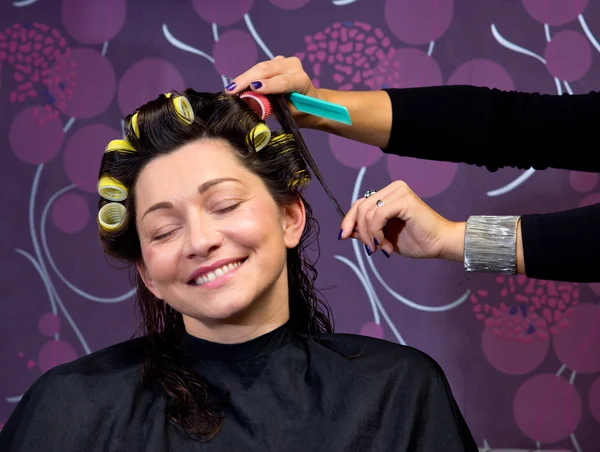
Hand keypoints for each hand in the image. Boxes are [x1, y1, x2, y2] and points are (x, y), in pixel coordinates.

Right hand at [224, 56, 320, 126]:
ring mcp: (283, 61)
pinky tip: (236, 85)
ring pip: (260, 67)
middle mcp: (293, 66)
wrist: (309, 101)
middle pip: (267, 70)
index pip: (283, 81)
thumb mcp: (290, 114)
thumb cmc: (301, 110)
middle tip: (231, 90)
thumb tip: (253, 102)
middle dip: (247, 80)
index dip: (268, 85)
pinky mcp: (275, 62)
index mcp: (301, 80)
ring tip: (230, 89)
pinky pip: (258, 69)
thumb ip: (274, 107)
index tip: (253, 88)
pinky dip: (247, 77)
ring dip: (244, 78)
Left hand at [340, 181, 464, 260]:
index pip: (359, 203)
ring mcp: (399, 192)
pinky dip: (377, 232)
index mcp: (388, 194)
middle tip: (370, 249)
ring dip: (371, 236)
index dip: (348, 220)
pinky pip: (378, 215)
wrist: (439, 245)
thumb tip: (345, 231)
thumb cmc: (416, 240)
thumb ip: (366, 231)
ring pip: (367, 212)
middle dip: (359, 231)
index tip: (343, 237)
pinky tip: (386, 244)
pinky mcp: (404, 200)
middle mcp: (393, 188)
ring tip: (382, 248)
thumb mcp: (383, 237)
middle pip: (360, 207)